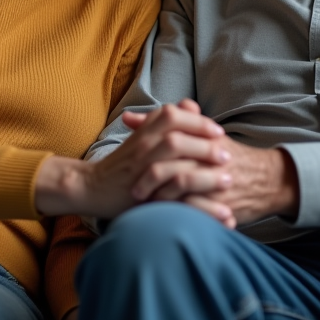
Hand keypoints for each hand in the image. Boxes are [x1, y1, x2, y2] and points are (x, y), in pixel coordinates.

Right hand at [35, 102, 228, 219]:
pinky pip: (175, 199)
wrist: (92, 187)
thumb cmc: (124, 162)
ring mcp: (141, 172)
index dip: (198, 121)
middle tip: (227, 156)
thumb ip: (164, 122)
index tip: (218, 131)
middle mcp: (142, 147)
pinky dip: (202, 208)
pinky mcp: (144, 197)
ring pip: (175, 165)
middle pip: (177, 137)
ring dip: (205, 174)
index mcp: (144, 131)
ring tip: (227, 181)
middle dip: (205, 146)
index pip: (173, 115)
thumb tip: (191, 105)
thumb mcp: (143, 136)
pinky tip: (222, 213)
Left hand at [145, 134, 298, 227]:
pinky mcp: (219, 204)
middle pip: (168, 165)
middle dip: (147, 180)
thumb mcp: (203, 134)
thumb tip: (129, 118)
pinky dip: (177, 213)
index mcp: (203, 138)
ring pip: (178, 188)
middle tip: (134, 190)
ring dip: (159, 198)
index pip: (168, 140)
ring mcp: (214, 182)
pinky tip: (166, 217)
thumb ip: (166, 125)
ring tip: (147, 204)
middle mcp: (208, 158)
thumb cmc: (228, 156)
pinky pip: (192, 209)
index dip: (146, 152)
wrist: (267, 180)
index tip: (131, 163)